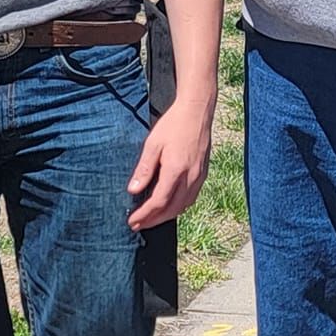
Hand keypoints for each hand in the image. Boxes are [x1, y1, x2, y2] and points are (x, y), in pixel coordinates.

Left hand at [126, 98, 213, 229]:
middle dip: (154, 220)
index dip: (144, 215)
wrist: (197, 110)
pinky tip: (171, 205)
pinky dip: (179, 207)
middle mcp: (190, 177)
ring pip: (183, 206)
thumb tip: (133, 191)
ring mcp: (199, 175)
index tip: (131, 221)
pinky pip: (192, 197)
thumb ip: (144, 169)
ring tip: (152, 219)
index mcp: (175, 170)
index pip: (158, 202)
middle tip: (138, 225)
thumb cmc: (173, 124)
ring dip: (167, 216)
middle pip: (172, 209)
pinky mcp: (203, 172)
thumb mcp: (153, 144)